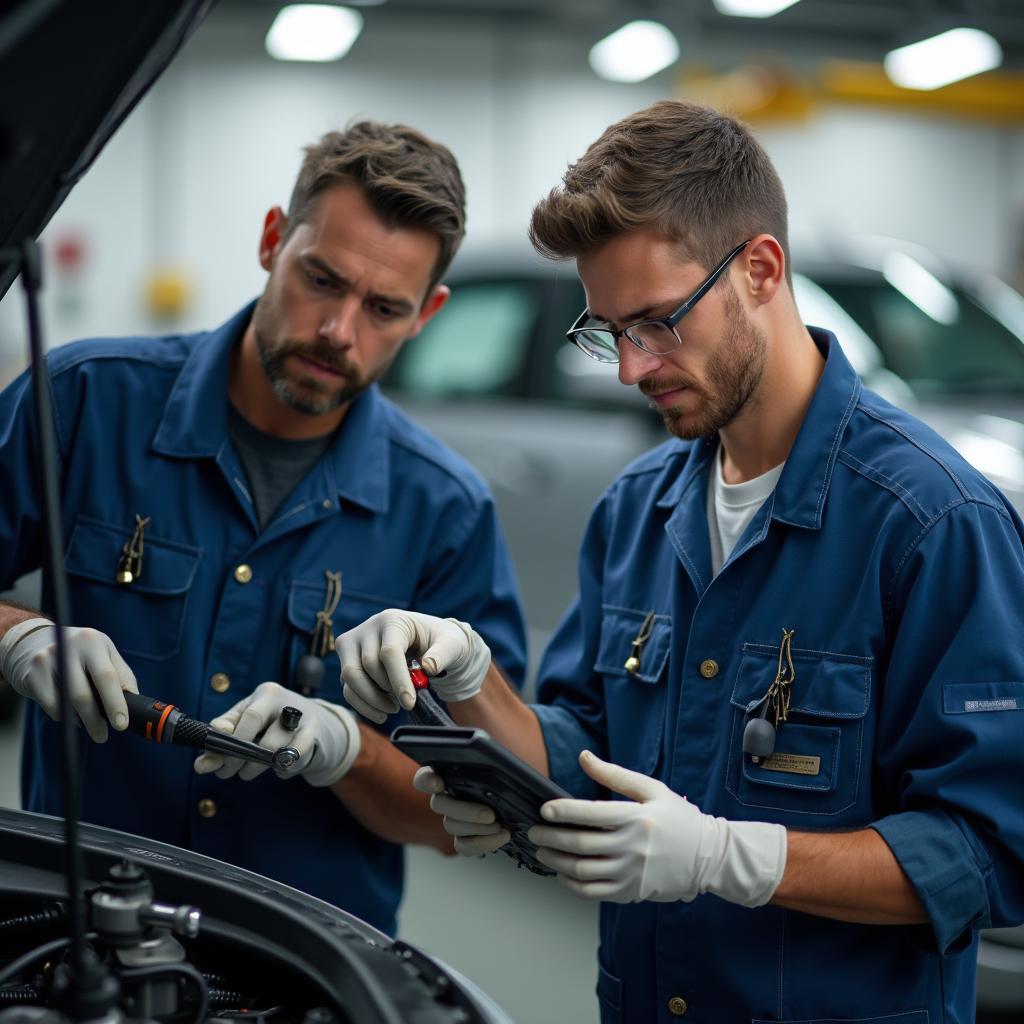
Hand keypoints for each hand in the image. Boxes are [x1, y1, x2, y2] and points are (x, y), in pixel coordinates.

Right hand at [0, 618, 137, 742]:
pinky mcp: (31, 675)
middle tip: (102, 736)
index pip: (107, 677)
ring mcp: (46, 660)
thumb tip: (135, 705)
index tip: (121, 725)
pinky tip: (69, 712)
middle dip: (96, 721)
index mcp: (93, 641)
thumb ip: (121, 676)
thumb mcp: (102, 655)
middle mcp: (69, 648)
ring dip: (80, 721)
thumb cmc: (79, 654)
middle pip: (83, 694)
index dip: (116, 703)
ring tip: (89, 724)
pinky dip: (63, 716)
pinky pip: (51, 706)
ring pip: (66, 703)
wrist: (32, 642)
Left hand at [193, 681, 360, 785]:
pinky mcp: (315, 737)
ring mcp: (305, 721)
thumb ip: (222, 737)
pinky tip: (274, 768)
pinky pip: (295, 760)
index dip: (231, 741)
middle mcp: (288, 703)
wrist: (313, 721)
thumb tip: (201, 765)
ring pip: (278, 753)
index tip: (216, 757)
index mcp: (267, 693)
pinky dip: (281, 769)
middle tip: (227, 771)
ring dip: (256, 767)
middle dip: (241, 759)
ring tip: (246, 772)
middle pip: (265, 738)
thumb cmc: (269, 720)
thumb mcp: (245, 719)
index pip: (249, 717)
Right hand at [336, 610, 489, 723]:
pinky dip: (363, 705)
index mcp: (392, 620)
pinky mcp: (347, 661)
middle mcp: (367, 628)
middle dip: (387, 691)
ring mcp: (353, 644)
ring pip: (350, 677)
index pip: (389, 652)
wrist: (426, 640)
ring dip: (372, 700)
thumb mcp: (451, 644)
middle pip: (367, 665)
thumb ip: (443, 654)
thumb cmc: (439, 641)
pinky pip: (347, 688)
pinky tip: (381, 713)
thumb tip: (429, 668)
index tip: (410, 703)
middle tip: (407, 703)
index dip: (398, 680)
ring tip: (394, 708)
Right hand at [413, 766, 509, 855]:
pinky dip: (483, 843)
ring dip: (478, 828)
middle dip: (465, 810)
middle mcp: (443, 797)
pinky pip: (464, 846)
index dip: (426, 779)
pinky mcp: (462, 839)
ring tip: (500, 825)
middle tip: (490, 814)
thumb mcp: (499, 765)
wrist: (519, 800)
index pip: (424, 777)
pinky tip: (502, 836)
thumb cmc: (506, 776)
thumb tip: (491, 760)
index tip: (439, 783)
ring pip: (452, 826)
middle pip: (439, 805)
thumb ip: (488, 762)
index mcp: (446, 774)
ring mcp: (451, 819)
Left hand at [528, 750, 786, 905]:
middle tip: (533, 832)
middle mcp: (631, 847)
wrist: (708, 857)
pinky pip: (593, 892)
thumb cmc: (678, 819)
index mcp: (635, 818)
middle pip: (580, 844)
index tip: (544, 809)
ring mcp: (631, 873)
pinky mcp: (631, 892)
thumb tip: (583, 756)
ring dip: (556, 862)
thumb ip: (614, 774)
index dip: (563, 811)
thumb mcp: (651, 789)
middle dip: (551, 837)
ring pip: (582, 871)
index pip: (590, 814)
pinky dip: (571, 884)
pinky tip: (561, 874)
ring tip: (542, 851)